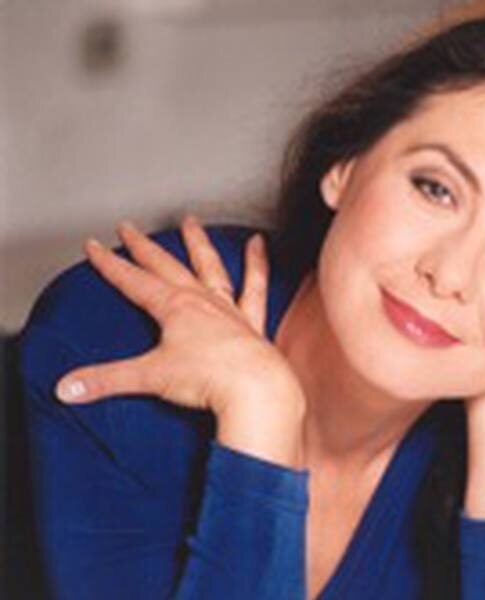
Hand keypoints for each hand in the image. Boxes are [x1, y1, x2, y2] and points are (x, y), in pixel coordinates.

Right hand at [55, 216, 305, 465]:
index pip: (133, 281)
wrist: (255, 389)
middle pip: (166, 267)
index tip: (94, 247)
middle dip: (144, 247)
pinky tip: (258, 244)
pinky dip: (257, 264)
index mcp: (174, 309)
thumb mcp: (149, 377)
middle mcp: (202, 302)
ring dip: (198, 244)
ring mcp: (228, 310)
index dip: (110, 264)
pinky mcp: (251, 323)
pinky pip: (255, 286)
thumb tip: (68, 388)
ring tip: (191, 222)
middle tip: (129, 228)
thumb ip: (106, 380)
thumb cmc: (209, 379)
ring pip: (209, 266)